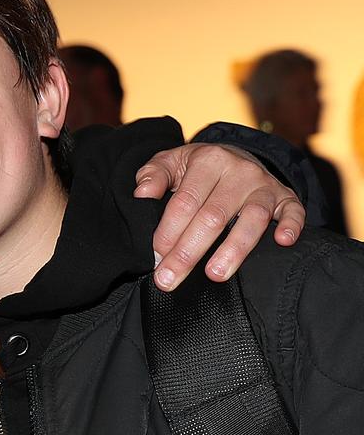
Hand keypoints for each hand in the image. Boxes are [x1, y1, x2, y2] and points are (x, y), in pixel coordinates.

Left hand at [134, 143, 304, 290]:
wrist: (235, 154)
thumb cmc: (196, 167)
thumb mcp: (171, 162)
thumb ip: (153, 175)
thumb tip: (141, 194)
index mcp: (207, 161)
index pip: (185, 201)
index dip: (169, 231)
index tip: (156, 257)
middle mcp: (239, 171)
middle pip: (213, 217)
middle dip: (189, 252)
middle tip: (170, 279)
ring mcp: (264, 185)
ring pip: (252, 219)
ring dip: (234, 249)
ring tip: (215, 275)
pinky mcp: (286, 197)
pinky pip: (294, 212)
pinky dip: (291, 226)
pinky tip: (281, 242)